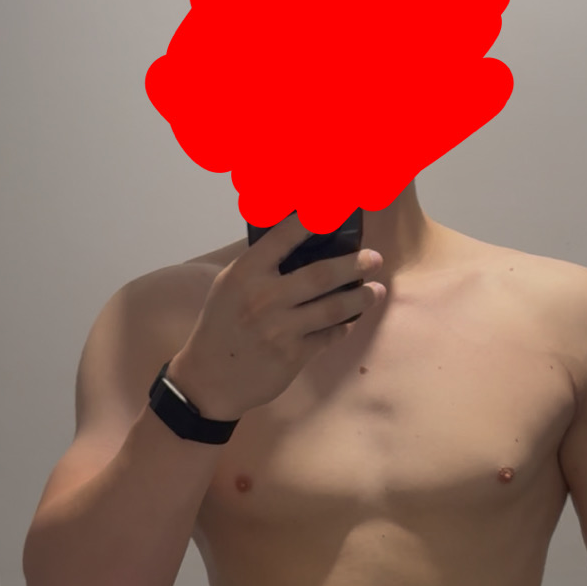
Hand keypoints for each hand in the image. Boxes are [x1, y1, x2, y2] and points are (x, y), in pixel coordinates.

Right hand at [167, 213, 386, 420]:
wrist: (210, 378)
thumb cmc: (221, 325)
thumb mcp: (229, 286)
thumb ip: (259, 265)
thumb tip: (295, 240)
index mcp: (246, 274)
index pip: (284, 236)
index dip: (312, 219)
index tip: (336, 207)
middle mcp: (265, 298)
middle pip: (321, 275)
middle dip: (354, 264)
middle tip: (375, 259)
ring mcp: (280, 329)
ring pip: (333, 308)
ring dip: (360, 298)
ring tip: (377, 291)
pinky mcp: (293, 356)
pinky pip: (328, 336)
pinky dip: (343, 328)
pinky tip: (351, 320)